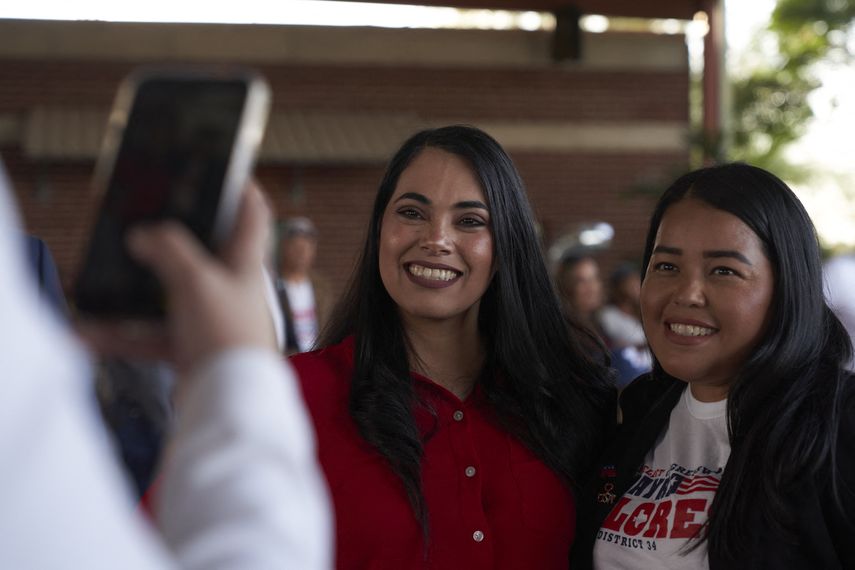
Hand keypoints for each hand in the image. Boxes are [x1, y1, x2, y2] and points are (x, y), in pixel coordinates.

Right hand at [78, 181, 276, 373]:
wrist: (230, 400)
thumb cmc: (227, 335)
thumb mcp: (196, 280)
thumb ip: (168, 250)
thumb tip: (143, 235)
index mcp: (244, 262)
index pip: (253, 214)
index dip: (241, 187)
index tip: (223, 169)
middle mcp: (231, 286)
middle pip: (204, 250)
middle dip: (172, 237)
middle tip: (145, 221)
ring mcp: (210, 317)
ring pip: (168, 295)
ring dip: (136, 291)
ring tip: (106, 279)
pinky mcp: (192, 346)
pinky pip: (151, 335)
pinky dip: (123, 335)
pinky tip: (90, 333)